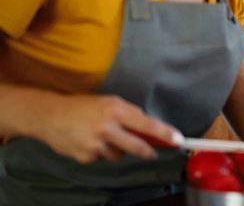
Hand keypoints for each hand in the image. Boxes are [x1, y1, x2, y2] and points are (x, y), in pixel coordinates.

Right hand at [36, 94, 178, 163]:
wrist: (49, 116)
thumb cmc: (83, 107)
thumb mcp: (109, 103)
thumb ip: (130, 114)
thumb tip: (150, 128)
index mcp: (115, 110)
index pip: (147, 124)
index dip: (165, 133)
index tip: (178, 140)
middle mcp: (106, 127)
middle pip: (137, 147)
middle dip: (148, 151)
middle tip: (152, 152)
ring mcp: (95, 144)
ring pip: (119, 155)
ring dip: (118, 149)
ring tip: (104, 136)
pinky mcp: (85, 156)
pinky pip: (102, 158)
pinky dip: (101, 152)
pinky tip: (90, 141)